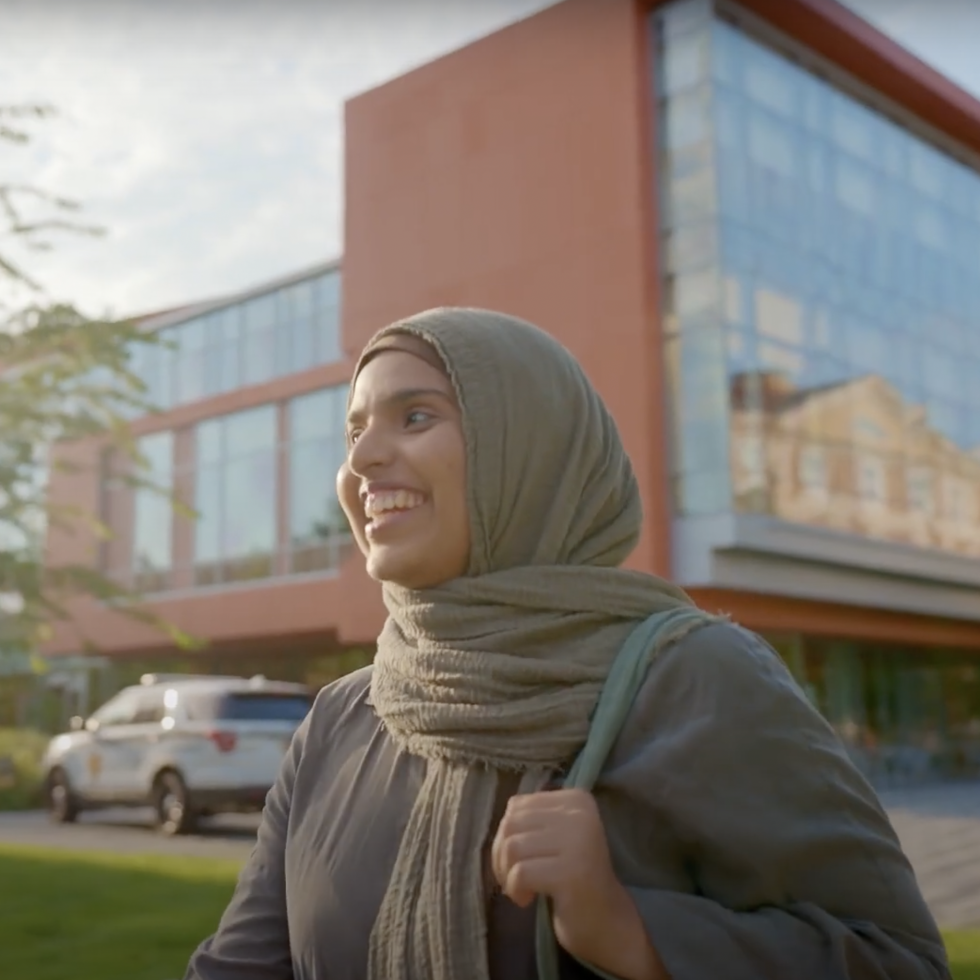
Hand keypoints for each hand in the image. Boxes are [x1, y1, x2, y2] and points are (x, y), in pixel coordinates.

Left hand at [490, 788, 666, 979]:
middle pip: (511, 824)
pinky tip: (527, 899)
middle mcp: (581, 813)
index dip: (508, 834)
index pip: (517, 805)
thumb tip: (503, 818)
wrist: (606, 920)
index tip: (522, 858)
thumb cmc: (574, 876)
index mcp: (577, 799)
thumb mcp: (557, 835)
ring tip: (522, 889)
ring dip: (507, 873)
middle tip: (516, 878)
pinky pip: (520, 873)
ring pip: (512, 847)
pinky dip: (514, 889)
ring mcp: (578, 842)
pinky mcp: (571, 872)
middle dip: (502, 854)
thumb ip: (532, 820)